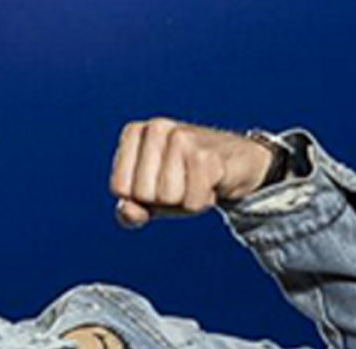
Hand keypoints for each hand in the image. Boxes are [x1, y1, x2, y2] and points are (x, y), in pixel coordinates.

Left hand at [110, 118, 277, 228]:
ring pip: (167, 197)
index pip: (120, 188)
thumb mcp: (152, 200)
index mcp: (135, 132)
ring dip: (185, 200)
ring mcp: (181, 137)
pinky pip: (192, 201)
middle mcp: (156, 127)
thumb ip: (131, 213)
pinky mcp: (206, 154)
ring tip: (196, 181)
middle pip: (143, 193)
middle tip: (182, 182)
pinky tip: (211, 182)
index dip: (141, 198)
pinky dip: (202, 202)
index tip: (160, 183)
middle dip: (163, 200)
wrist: (236, 164)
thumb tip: (128, 211)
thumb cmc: (186, 180)